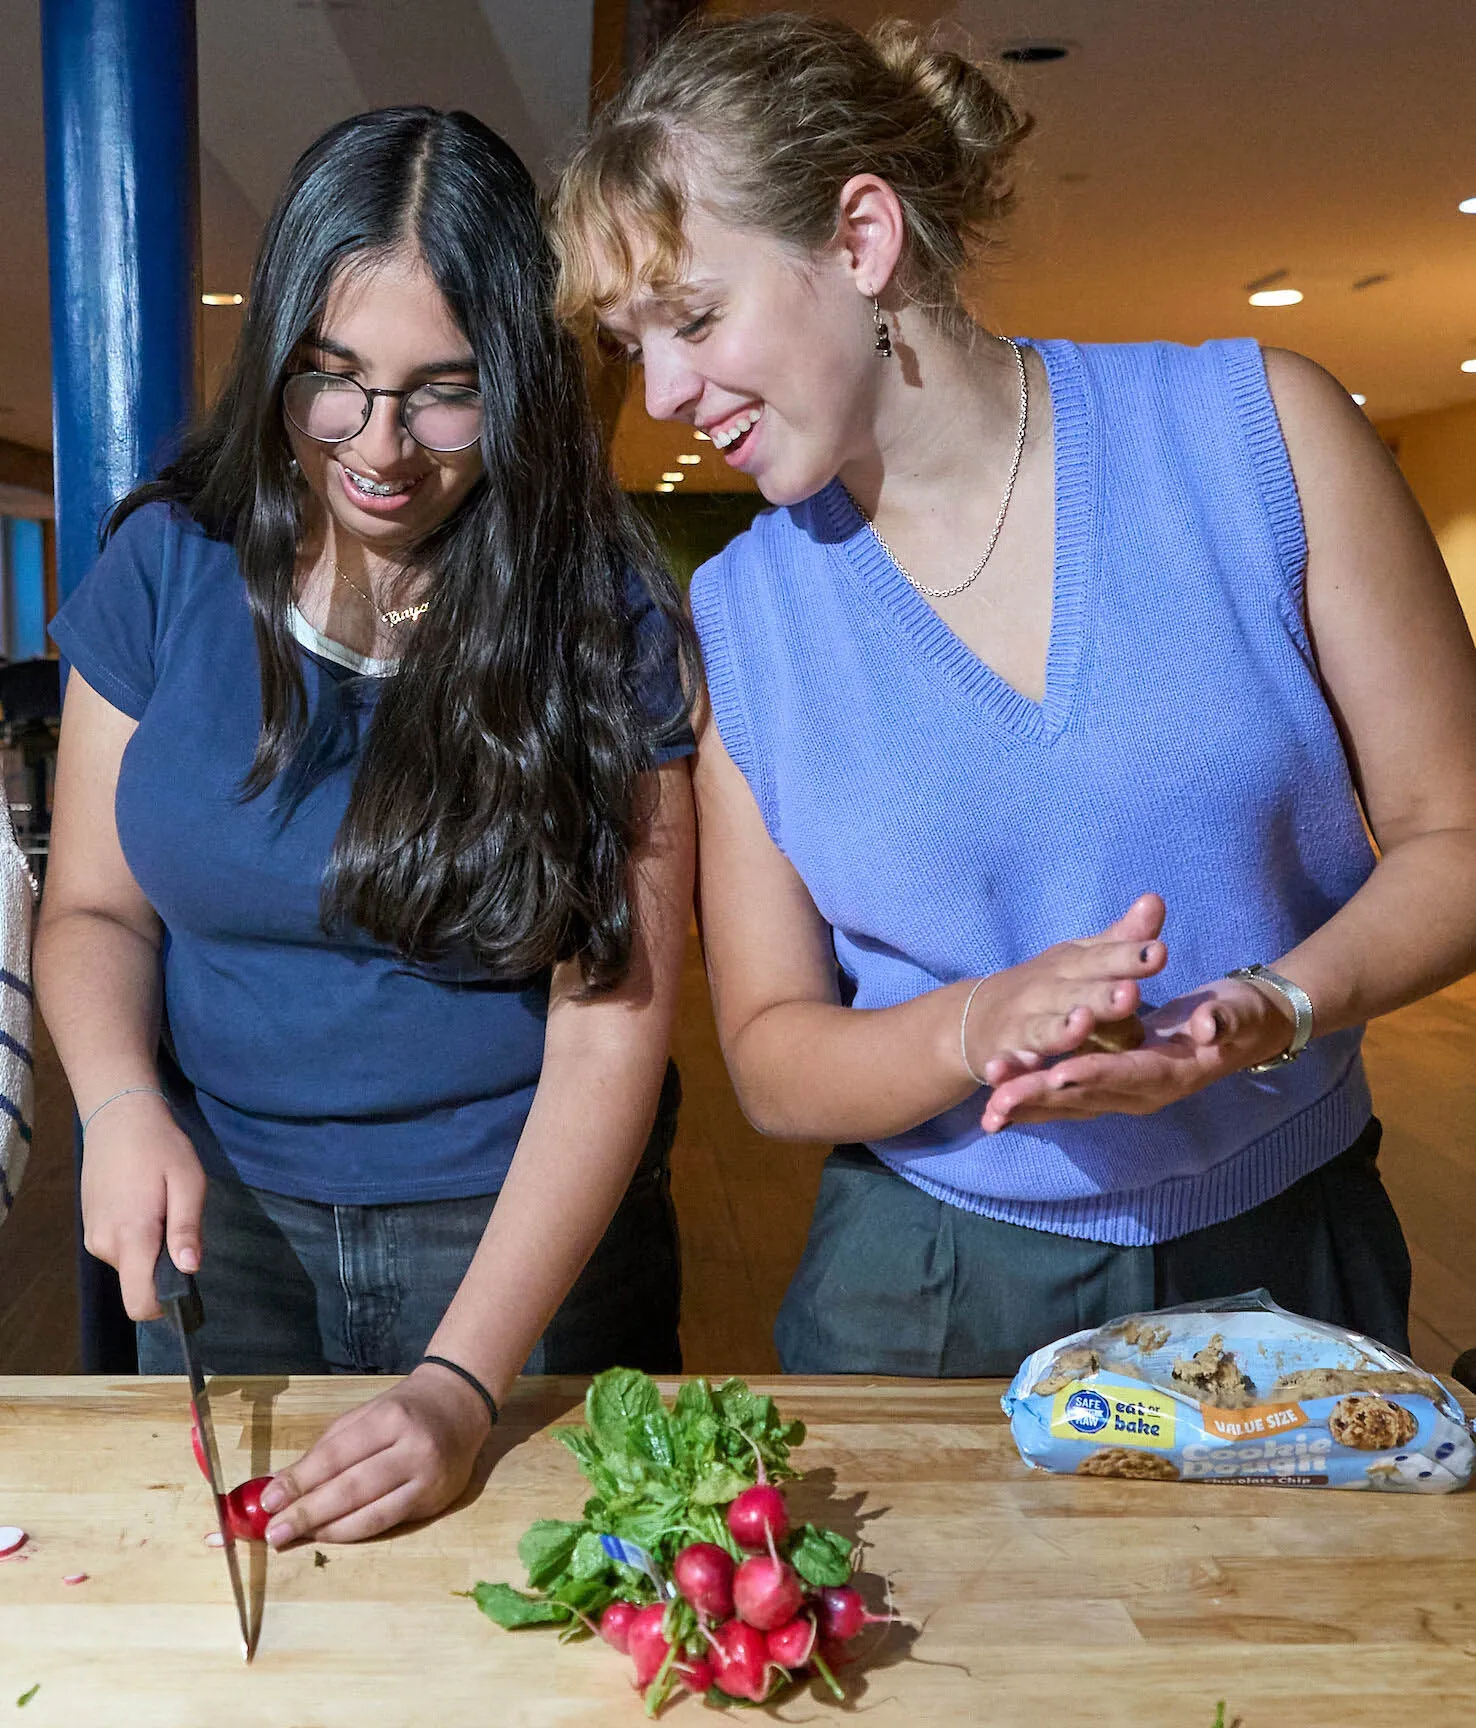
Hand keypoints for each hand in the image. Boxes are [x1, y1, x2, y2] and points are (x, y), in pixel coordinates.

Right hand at [79, 1094, 205, 1319]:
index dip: (164, 1305)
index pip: (139, 1302)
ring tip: (162, 1208)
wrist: (119, 1117)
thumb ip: (187, 1228)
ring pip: (130, 1266)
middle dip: (164, 1268)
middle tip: (180, 1226)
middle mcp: (105, 1245)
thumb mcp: (188, 1182)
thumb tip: (190, 1270)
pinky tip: (145, 1204)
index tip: (188, 1285)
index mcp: (131, 1237)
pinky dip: (138, 1239)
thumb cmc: (160, 1147)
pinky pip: (120, 1249)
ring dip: (152, 1250)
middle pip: (139, 1284)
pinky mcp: (91, 1227)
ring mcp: (93, 1237)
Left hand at [259, 1365, 492, 1545]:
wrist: (461, 1406)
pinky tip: (329, 1533)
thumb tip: (283, 1484)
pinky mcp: (435, 1502)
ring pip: (371, 1514)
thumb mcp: (365, 1414)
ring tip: (294, 1536)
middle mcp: (413, 1449)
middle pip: (352, 1489)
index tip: (269, 1501)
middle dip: (307, 1512)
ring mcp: (427, 1479)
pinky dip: (354, 1531)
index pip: (337, 1455)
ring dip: (327, 1529)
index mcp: (390, 1418)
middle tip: (273, 1531)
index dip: (300, 1480)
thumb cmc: (405, 1408)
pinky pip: (387, 1523)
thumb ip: (326, 1448)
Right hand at [967, 893, 1167, 1085]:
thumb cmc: (1049, 986)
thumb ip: (1122, 939)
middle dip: (1102, 995)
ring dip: (1062, 1028)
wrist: (976, 1016)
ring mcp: (1022, 1023)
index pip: (1104, 959)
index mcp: (1072, 966)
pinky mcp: (1003, 1055)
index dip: (1130, 957)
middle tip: (1131, 993)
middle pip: (1077, 993)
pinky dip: (1008, 1066)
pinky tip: (1015, 1067)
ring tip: (1081, 1022)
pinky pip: (1007, 1063)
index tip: (1159, 951)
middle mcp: (1046, 991)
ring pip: (1044, 1029)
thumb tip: (1156, 899)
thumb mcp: (1083, 959)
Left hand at [980, 973, 1298, 1130]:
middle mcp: (1142, 1093)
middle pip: (1086, 1096)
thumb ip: (1222, 1020)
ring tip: (987, 1108)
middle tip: (999, 1098)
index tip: (1056, 1072)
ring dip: (1028, 1104)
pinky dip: (1033, 1104)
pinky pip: (1066, 1100)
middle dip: (1041, 1097)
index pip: (1125, 1073)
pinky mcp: (1109, 1087)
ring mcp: (1123, 1094)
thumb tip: (1208, 1028)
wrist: (1242, 1030)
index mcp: (1170, 1072)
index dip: (1091, 1073)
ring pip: (1068, 1103)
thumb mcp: (1236, 1012)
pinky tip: (999, 1106)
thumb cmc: (1238, 1015)